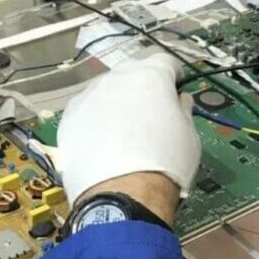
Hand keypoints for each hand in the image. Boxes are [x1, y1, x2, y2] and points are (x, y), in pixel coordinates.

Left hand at [55, 53, 201, 224]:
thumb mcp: (189, 135)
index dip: (174, 77)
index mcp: (150, 75)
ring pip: (105, 92)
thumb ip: (183, 109)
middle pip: (131, 74)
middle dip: (141, 88)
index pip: (166, 62)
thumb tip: (179, 101)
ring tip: (121, 134)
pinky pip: (86, 114)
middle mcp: (115, 78)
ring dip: (115, 104)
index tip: (175, 92)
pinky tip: (102, 145)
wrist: (124, 196)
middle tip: (149, 115)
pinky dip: (94, 123)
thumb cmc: (165, 163)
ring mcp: (87, 98)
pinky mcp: (68, 120)